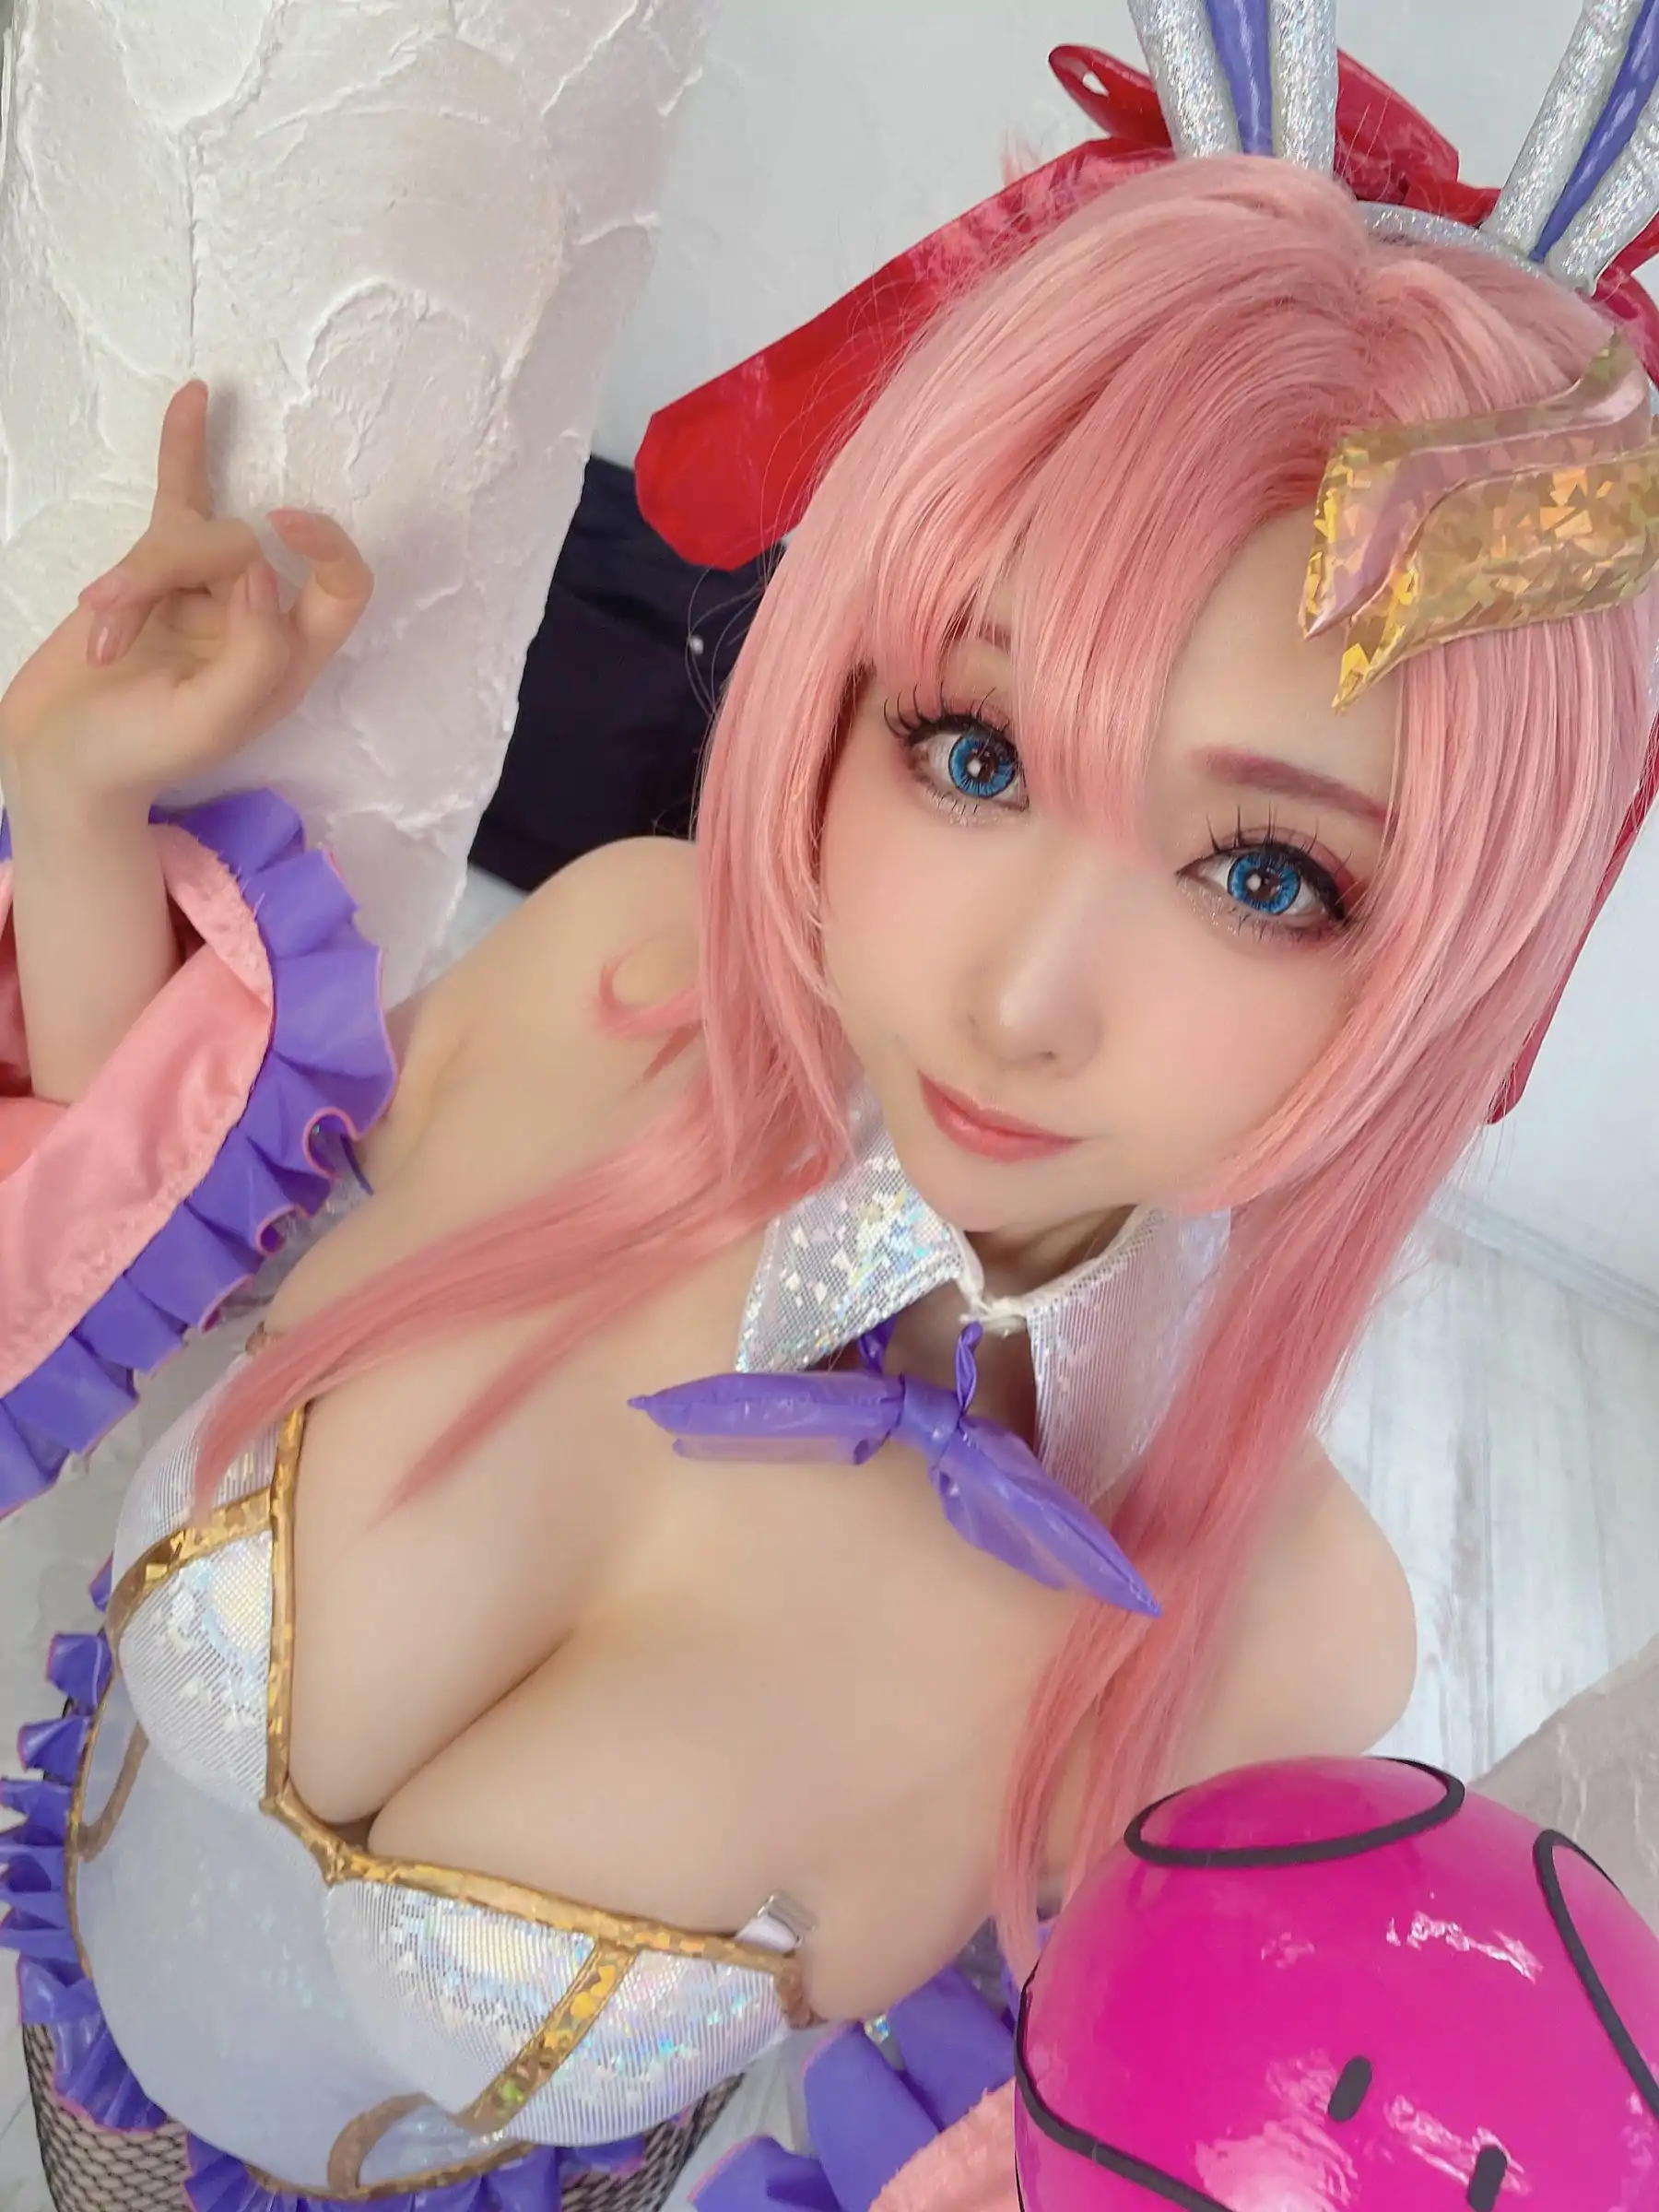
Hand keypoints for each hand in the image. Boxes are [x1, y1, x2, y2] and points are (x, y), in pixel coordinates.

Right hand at [0, 381, 372, 811]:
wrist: (58, 757)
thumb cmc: (134, 754)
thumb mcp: (205, 721)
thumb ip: (253, 653)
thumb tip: (267, 570)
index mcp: (288, 664)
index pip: (344, 589)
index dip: (328, 548)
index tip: (282, 524)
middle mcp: (258, 621)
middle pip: (244, 550)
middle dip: (170, 574)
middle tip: (112, 635)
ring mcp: (207, 591)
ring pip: (189, 537)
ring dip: (134, 580)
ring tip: (98, 636)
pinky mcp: (156, 571)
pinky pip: (179, 496)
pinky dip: (183, 450)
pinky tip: (194, 397)